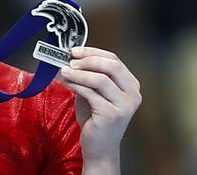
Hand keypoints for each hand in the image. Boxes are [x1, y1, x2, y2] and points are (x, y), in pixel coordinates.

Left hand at [57, 47, 141, 161]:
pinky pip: (91, 93)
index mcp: (131, 85)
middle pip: (111, 66)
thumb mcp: (94, 92)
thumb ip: (89, 75)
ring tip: (64, 71)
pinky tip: (66, 82)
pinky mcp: (111, 115)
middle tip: (70, 61)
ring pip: (101, 79)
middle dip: (88, 60)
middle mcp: (132, 94)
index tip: (74, 51)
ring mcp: (124, 105)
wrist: (99, 146)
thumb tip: (72, 58)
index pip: (114, 59)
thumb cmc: (95, 118)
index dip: (92, 52)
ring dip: (78, 73)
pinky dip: (76, 84)